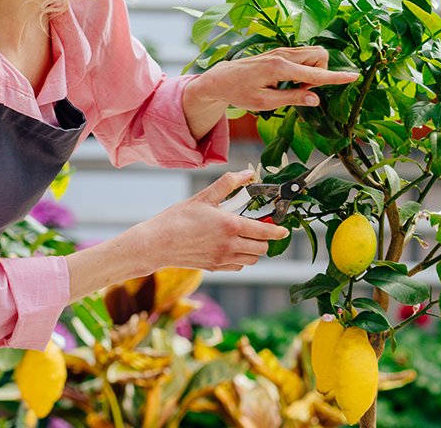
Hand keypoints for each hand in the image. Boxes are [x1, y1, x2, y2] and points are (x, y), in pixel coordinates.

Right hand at [140, 170, 288, 271]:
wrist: (156, 244)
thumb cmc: (177, 218)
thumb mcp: (204, 196)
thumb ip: (228, 184)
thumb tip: (247, 173)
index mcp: (230, 226)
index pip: (264, 231)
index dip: (278, 231)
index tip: (284, 230)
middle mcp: (230, 245)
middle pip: (262, 248)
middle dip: (265, 239)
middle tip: (259, 228)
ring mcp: (222, 259)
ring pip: (251, 259)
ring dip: (254, 249)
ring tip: (245, 236)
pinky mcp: (215, 267)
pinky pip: (238, 266)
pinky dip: (241, 258)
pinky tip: (231, 246)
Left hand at [195, 46, 359, 110]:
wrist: (222, 78)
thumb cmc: (240, 92)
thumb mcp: (265, 102)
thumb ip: (292, 98)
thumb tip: (316, 98)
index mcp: (280, 67)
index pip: (316, 72)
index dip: (336, 77)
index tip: (353, 76)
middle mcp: (284, 54)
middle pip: (320, 56)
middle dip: (321, 73)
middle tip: (302, 91)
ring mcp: (283, 51)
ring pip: (314, 55)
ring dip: (313, 72)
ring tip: (294, 87)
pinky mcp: (281, 52)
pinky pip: (305, 56)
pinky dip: (305, 69)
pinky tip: (290, 81)